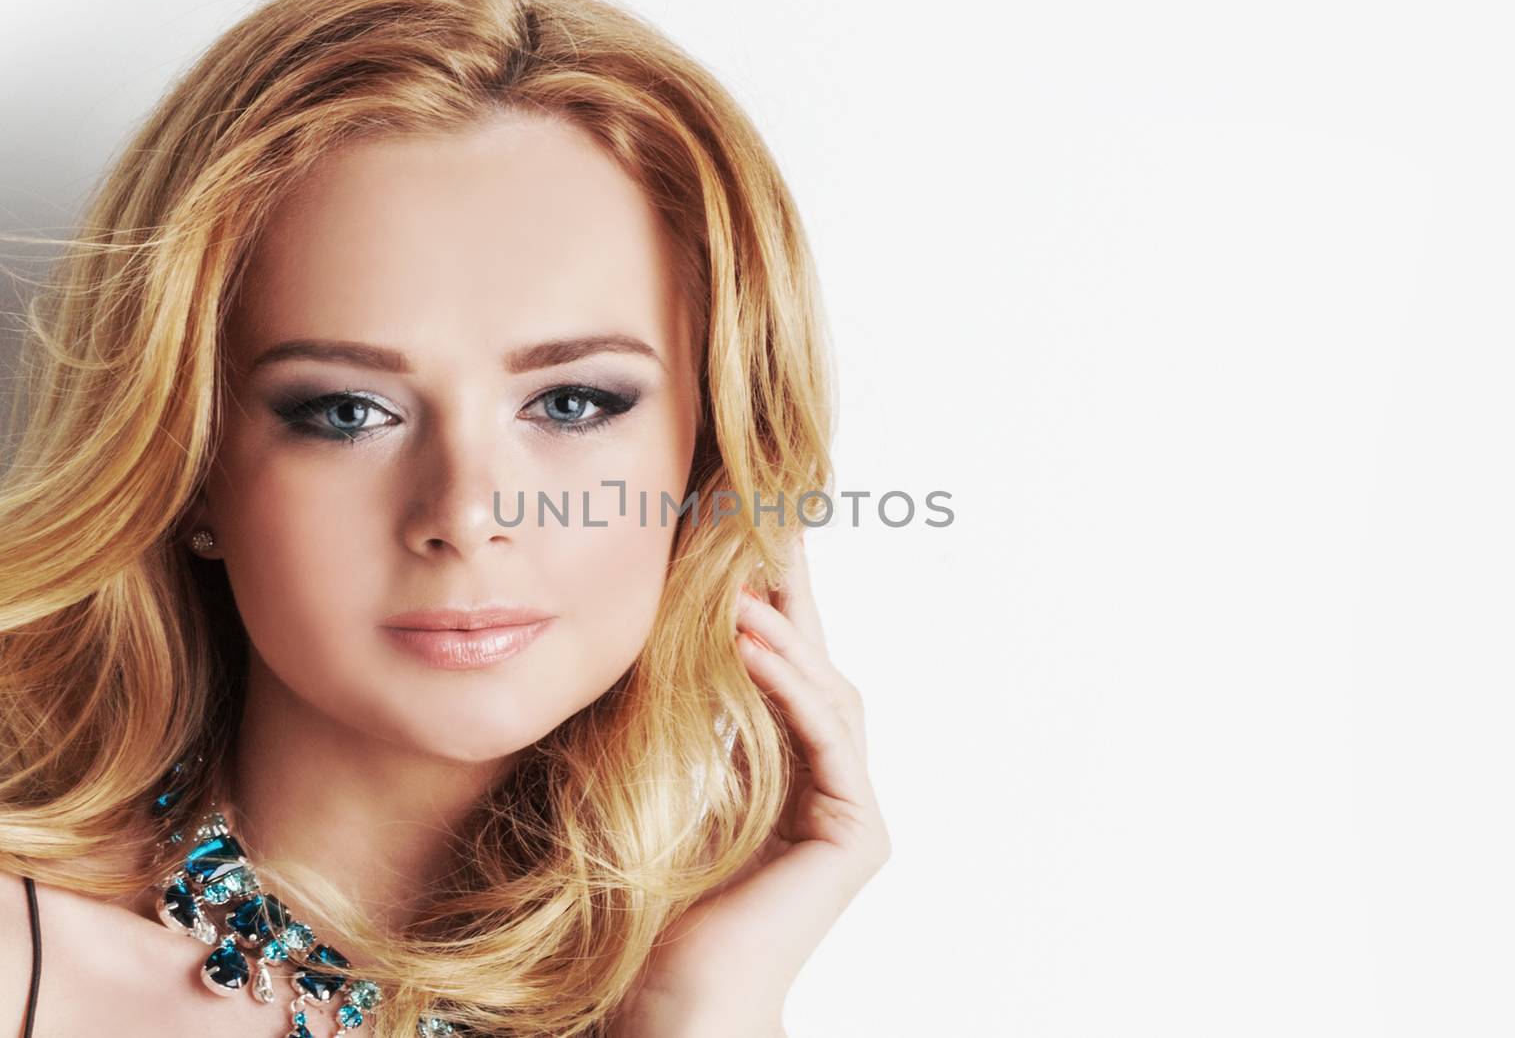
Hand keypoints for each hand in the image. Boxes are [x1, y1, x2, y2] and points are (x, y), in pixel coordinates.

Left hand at [613, 532, 891, 1034]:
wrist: (671, 999)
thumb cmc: (655, 904)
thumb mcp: (667, 782)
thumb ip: (687, 720)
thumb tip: (665, 636)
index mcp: (794, 778)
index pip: (786, 674)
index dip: (770, 606)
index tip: (742, 539)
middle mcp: (835, 788)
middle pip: (819, 669)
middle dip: (794, 597)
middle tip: (766, 523)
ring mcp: (855, 811)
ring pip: (831, 694)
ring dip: (787, 631)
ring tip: (744, 576)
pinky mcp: (859, 833)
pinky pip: (827, 736)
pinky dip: (791, 684)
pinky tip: (752, 638)